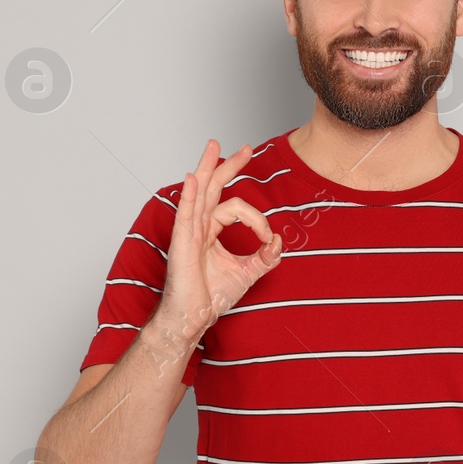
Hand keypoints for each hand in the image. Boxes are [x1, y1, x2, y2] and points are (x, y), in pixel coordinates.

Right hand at [152, 139, 281, 348]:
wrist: (193, 317)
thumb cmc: (211, 296)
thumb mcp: (248, 273)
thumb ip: (266, 257)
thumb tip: (280, 242)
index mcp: (210, 230)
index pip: (236, 208)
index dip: (258, 220)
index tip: (268, 239)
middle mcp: (198, 226)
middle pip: (213, 188)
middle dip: (229, 166)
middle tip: (246, 148)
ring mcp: (188, 233)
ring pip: (199, 193)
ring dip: (208, 168)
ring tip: (213, 145)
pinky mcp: (183, 244)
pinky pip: (185, 215)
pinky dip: (189, 195)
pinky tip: (193, 178)